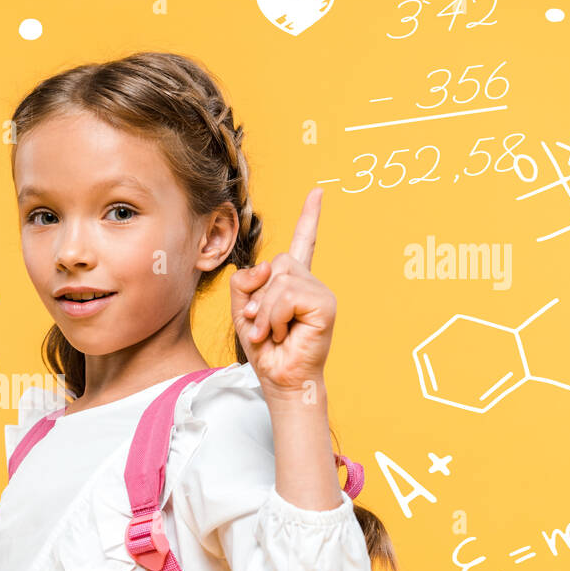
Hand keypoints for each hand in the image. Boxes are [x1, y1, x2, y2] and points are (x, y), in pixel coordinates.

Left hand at [231, 187, 337, 397]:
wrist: (280, 378)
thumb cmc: (265, 349)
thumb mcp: (244, 312)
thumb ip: (245, 284)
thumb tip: (265, 267)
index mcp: (293, 283)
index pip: (302, 243)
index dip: (309, 217)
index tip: (317, 192)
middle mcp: (310, 283)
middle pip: (275, 264)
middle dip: (259, 297)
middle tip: (262, 325)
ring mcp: (320, 293)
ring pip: (279, 281)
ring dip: (265, 311)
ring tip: (271, 333)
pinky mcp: (325, 305)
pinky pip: (287, 296)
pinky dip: (275, 317)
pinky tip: (282, 334)